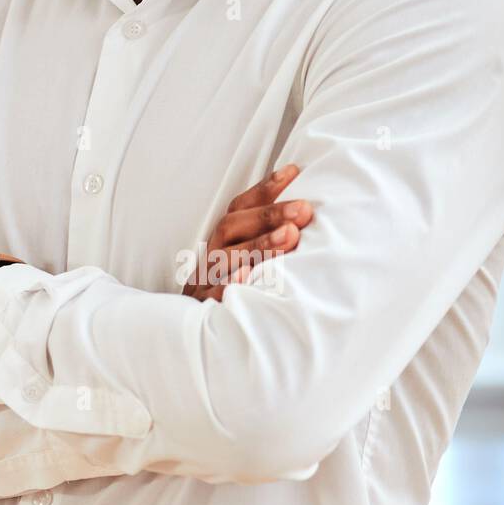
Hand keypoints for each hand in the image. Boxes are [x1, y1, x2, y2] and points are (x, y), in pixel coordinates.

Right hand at [182, 163, 313, 302]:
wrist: (197, 331)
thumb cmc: (233, 286)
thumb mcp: (247, 257)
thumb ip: (270, 234)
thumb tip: (306, 210)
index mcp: (223, 238)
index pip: (241, 207)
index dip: (265, 189)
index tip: (293, 173)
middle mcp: (212, 252)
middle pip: (232, 227)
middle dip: (268, 216)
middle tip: (303, 209)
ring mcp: (205, 278)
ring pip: (225, 257)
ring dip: (258, 245)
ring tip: (290, 236)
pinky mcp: (204, 305)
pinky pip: (213, 295)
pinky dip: (228, 285)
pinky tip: (246, 276)